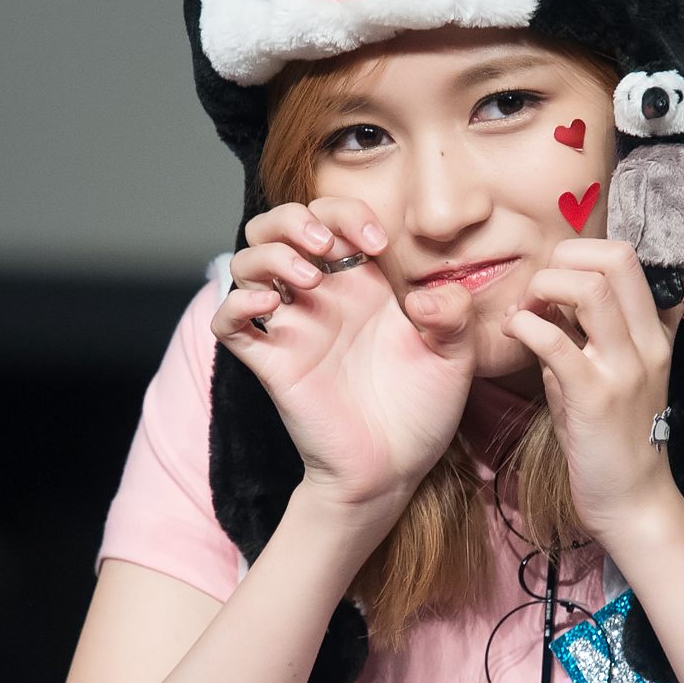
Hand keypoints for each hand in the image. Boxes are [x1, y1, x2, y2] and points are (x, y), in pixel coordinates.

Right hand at [213, 199, 476, 518]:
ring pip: (246, 264)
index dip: (347, 212)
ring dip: (270, 256)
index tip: (376, 243)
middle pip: (276, 227)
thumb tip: (423, 296)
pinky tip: (268, 305)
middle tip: (326, 244)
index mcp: (362, 283)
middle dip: (293, 218)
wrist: (394, 470)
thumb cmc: (422, 410)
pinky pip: (229, 323)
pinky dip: (235, 304)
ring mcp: (292, 328)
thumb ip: (453, 315)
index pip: (333, 216)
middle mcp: (321, 297)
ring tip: (309, 280)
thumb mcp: (455, 356)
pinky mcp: (271, 363)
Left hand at [500, 240, 681, 546]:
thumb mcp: (608, 376)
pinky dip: (525, 327)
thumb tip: (547, 302)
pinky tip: (513, 335)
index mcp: (652, 333)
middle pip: (615, 258)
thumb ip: (584, 336)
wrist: (632, 501)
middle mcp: (646, 343)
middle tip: (536, 291)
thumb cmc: (611, 439)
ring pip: (590, 289)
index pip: (627, 257)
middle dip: (563, 258)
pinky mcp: (595, 398)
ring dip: (545, 288)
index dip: (581, 252)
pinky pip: (556, 342)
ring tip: (524, 311)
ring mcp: (624, 369)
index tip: (552, 281)